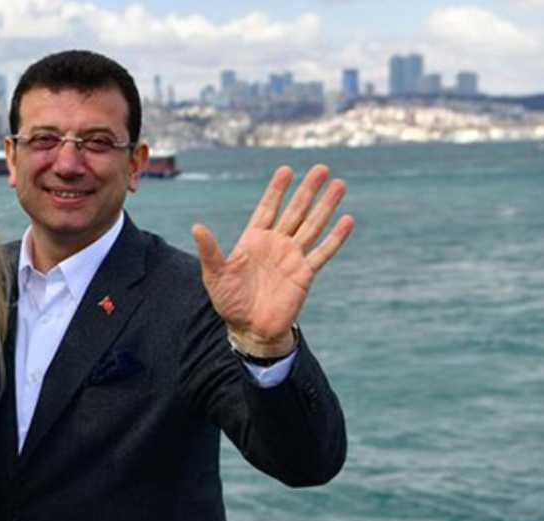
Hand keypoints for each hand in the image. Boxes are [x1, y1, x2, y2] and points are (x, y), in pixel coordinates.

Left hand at [191, 165, 354, 356]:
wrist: (249, 328)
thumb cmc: (229, 301)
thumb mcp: (214, 274)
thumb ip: (209, 250)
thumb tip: (196, 227)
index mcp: (253, 240)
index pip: (267, 208)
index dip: (277, 190)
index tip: (287, 169)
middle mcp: (275, 244)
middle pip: (295, 211)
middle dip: (307, 190)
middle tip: (321, 168)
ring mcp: (292, 257)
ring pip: (312, 226)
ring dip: (326, 206)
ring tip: (339, 184)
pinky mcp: (305, 274)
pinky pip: (322, 252)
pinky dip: (335, 237)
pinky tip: (348, 220)